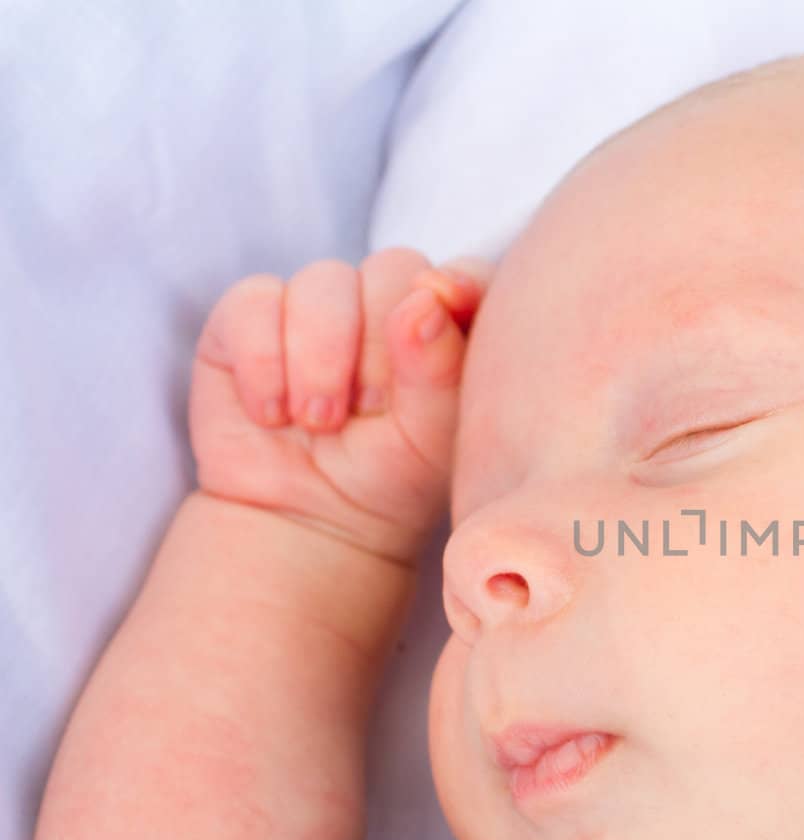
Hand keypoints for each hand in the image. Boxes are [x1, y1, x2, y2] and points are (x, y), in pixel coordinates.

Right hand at [189, 248, 492, 564]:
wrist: (303, 521)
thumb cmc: (386, 478)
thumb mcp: (430, 441)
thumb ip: (440, 371)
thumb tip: (424, 300)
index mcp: (446, 326)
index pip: (468, 275)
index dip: (462, 280)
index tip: (444, 300)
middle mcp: (385, 303)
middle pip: (392, 268)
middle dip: (379, 342)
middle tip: (367, 408)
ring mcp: (317, 304)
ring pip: (323, 280)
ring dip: (320, 356)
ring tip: (319, 421)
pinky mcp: (249, 316)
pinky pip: (254, 301)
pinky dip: (263, 362)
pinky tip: (271, 414)